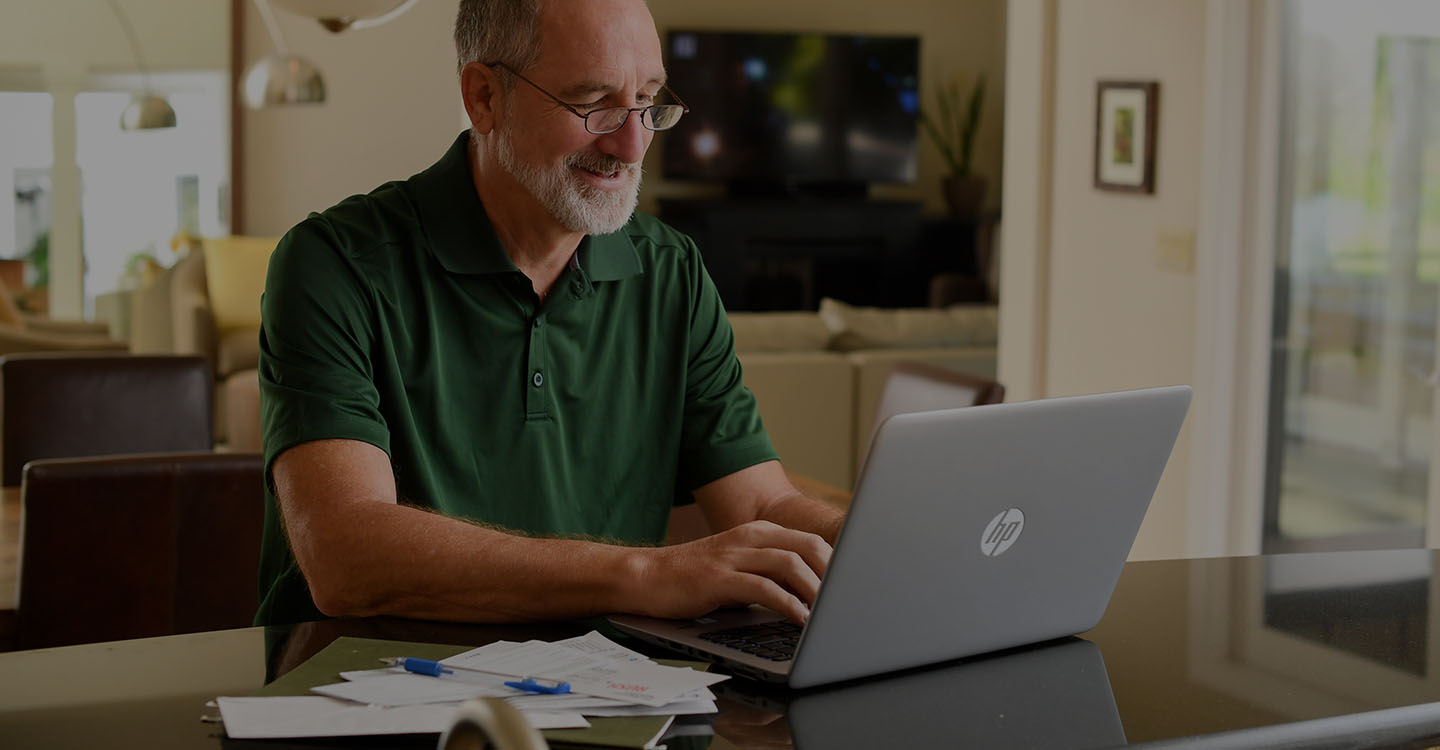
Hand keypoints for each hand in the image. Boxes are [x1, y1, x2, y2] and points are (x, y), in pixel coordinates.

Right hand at [628, 521, 831, 623]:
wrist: (647, 576)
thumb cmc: (695, 578)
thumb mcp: (738, 569)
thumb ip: (769, 575)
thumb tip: (809, 596)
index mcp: (758, 532)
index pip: (811, 541)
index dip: (837, 564)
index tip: (853, 587)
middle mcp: (749, 538)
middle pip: (808, 547)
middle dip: (833, 575)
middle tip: (847, 601)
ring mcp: (734, 555)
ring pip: (790, 564)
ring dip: (816, 590)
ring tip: (829, 614)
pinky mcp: (720, 577)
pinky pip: (764, 588)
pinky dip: (788, 604)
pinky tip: (799, 620)